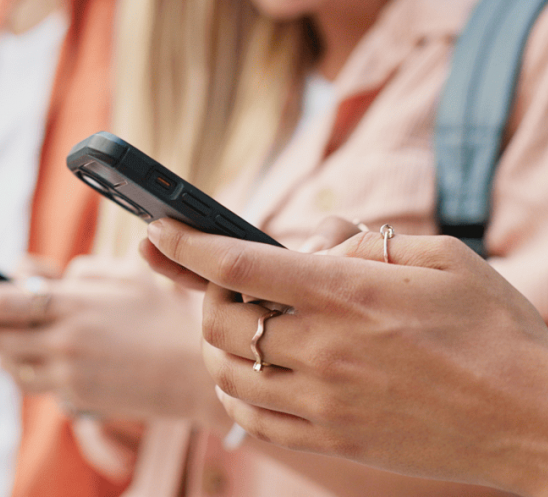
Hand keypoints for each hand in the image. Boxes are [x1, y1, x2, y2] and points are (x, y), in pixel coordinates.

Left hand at [0, 255, 228, 428]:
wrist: (195, 369)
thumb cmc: (161, 311)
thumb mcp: (120, 275)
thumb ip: (69, 269)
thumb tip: (21, 269)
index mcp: (73, 304)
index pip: (1, 302)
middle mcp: (64, 342)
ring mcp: (68, 375)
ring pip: (10, 365)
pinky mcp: (76, 400)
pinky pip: (37, 384)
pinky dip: (29, 368)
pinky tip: (38, 355)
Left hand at [147, 218, 547, 496]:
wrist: (537, 421)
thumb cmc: (498, 330)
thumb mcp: (443, 258)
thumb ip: (367, 240)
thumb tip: (315, 238)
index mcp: (346, 293)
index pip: (238, 264)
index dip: (187, 243)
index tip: (158, 228)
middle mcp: (323, 348)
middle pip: (218, 321)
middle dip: (204, 294)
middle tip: (223, 284)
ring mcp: (323, 401)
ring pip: (226, 372)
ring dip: (215, 344)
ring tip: (237, 327)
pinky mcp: (333, 439)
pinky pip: (253, 419)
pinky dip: (235, 391)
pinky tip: (250, 374)